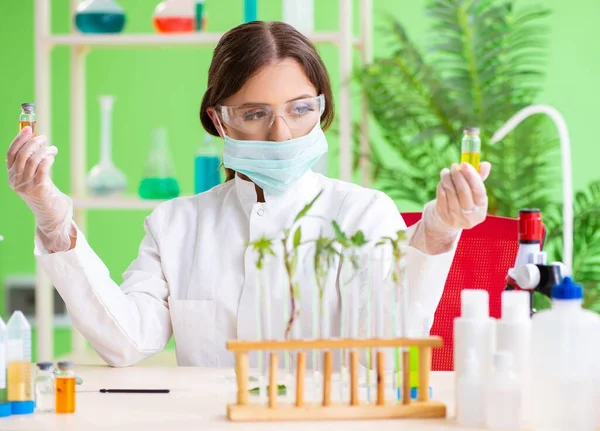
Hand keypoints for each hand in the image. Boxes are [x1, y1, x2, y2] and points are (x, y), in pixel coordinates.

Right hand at [7, 127, 73, 251]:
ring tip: (53, 150)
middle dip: (33, 142)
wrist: (52, 215)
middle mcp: (15, 181)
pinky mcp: (38, 189)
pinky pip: (42, 168)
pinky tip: (52, 156)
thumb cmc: (45, 194)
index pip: (10, 153)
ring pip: (33, 159)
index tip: (28, 129)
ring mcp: (26, 186)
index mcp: (11, 176)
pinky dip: (48, 158)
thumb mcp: (34, 177)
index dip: (19, 139)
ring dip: (44, 150)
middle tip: (44, 138)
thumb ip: (32, 162)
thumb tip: (35, 139)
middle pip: (21, 154)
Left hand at [416, 161, 489, 253]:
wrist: (449, 219)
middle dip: (458, 175)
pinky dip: (441, 186)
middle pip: (463, 191)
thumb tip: (486, 164)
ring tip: (446, 171)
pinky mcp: (443, 215)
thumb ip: (479, 178)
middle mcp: (470, 215)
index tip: (465, 163)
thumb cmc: (465, 201)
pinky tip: (443, 182)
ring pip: (450, 192)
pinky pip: (441, 196)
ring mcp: (456, 217)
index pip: (479, 191)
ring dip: (447, 178)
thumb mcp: (473, 192)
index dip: (472, 176)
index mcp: (481, 209)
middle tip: (454, 166)